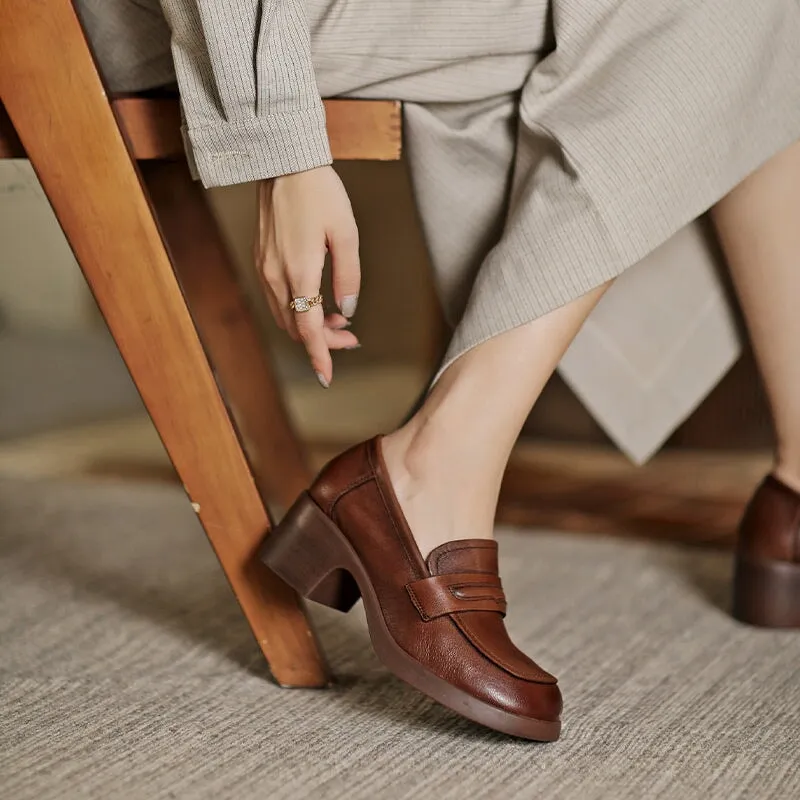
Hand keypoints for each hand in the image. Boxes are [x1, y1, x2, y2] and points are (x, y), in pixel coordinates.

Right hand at [255, 166, 359, 386]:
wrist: (283, 162)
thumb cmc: (320, 193)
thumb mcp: (346, 234)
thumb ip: (349, 277)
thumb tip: (348, 311)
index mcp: (299, 271)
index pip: (308, 328)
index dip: (320, 355)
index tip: (327, 377)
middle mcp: (276, 276)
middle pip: (297, 327)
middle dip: (323, 341)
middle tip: (352, 339)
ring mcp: (265, 269)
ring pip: (286, 316)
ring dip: (311, 326)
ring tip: (341, 321)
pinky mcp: (262, 260)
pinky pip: (278, 299)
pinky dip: (298, 310)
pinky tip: (319, 301)